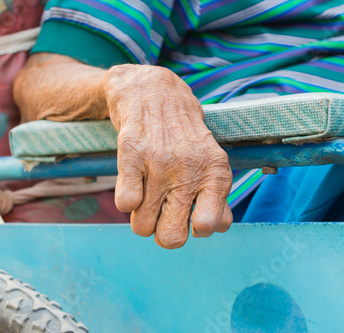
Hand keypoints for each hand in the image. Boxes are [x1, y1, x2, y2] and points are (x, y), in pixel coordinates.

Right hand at [102, 64, 232, 248]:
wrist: (154, 91)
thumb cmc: (185, 135)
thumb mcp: (211, 161)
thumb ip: (217, 196)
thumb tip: (218, 228)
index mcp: (215, 172)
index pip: (209, 225)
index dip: (196, 229)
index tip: (190, 217)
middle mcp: (190, 168)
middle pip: (172, 237)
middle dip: (164, 233)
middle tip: (164, 213)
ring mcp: (159, 161)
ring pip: (143, 226)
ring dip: (142, 217)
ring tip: (149, 195)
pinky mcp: (131, 153)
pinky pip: (125, 203)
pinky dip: (126, 201)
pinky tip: (135, 184)